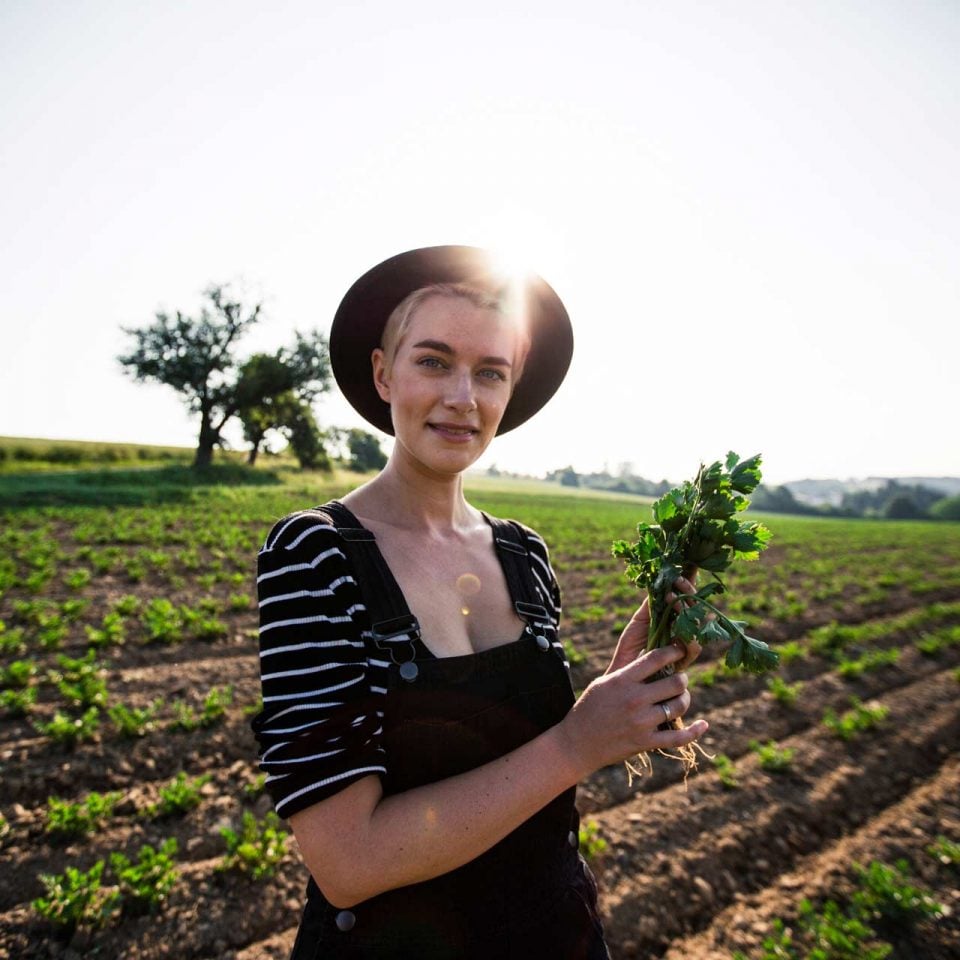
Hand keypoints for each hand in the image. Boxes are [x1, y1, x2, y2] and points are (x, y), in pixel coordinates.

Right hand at [558, 644, 707, 776]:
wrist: (577, 742)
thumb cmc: (591, 706)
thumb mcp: (605, 681)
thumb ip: (628, 669)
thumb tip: (652, 653)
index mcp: (623, 680)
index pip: (656, 658)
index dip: (674, 651)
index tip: (680, 649)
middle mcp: (634, 699)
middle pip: (674, 682)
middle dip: (681, 678)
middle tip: (679, 678)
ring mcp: (641, 722)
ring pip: (678, 706)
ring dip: (683, 700)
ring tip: (679, 698)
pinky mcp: (646, 743)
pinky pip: (679, 738)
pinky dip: (694, 732)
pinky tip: (703, 725)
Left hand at [606, 575, 702, 674]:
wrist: (623, 673)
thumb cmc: (630, 648)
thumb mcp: (640, 621)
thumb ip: (652, 606)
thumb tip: (661, 584)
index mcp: (674, 620)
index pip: (687, 600)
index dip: (690, 585)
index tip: (686, 569)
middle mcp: (683, 631)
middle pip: (697, 608)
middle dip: (690, 592)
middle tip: (679, 580)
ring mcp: (685, 646)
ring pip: (699, 625)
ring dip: (687, 608)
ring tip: (672, 597)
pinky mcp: (684, 662)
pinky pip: (693, 647)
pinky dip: (687, 633)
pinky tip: (677, 622)